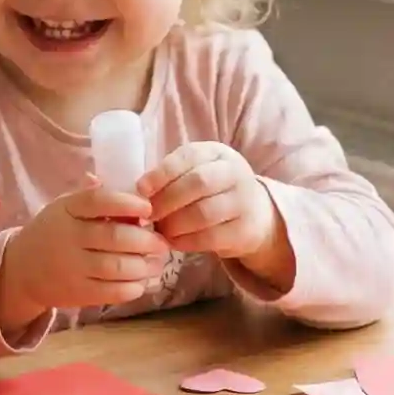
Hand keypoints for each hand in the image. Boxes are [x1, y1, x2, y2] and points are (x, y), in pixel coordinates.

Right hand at [0, 185, 169, 329]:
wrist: (22, 269)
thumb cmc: (54, 232)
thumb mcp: (66, 208)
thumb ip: (97, 198)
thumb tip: (135, 193)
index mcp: (67, 210)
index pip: (99, 201)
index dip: (127, 204)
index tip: (148, 209)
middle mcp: (68, 237)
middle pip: (115, 237)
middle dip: (146, 240)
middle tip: (162, 242)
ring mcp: (72, 268)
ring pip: (117, 267)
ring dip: (144, 266)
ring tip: (156, 263)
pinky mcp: (77, 293)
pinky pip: (112, 292)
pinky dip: (133, 287)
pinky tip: (141, 282)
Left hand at [141, 143, 290, 275]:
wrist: (254, 214)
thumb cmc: (212, 190)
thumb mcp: (196, 172)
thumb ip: (171, 177)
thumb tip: (139, 194)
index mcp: (217, 153)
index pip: (188, 156)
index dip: (162, 173)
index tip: (141, 189)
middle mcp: (235, 172)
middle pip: (198, 183)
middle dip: (167, 200)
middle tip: (148, 215)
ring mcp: (244, 201)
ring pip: (204, 213)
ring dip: (175, 224)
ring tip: (160, 230)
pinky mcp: (245, 230)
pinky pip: (211, 237)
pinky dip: (187, 241)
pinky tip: (174, 242)